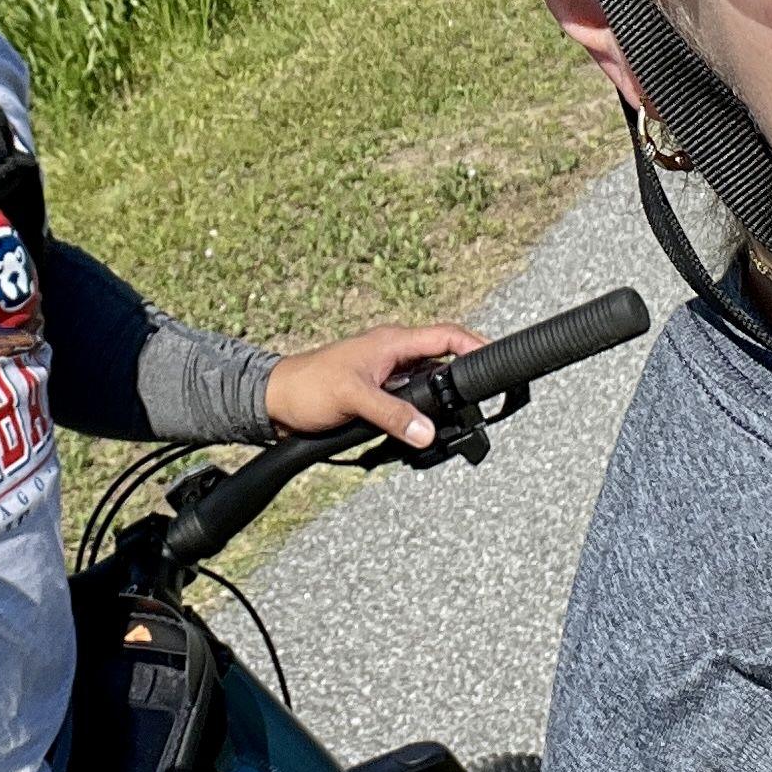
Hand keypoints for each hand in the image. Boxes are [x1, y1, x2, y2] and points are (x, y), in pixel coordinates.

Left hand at [265, 320, 485, 453]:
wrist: (274, 402)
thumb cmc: (306, 387)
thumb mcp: (354, 398)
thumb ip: (392, 414)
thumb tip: (427, 432)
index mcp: (392, 342)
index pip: (446, 336)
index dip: (475, 345)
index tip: (497, 362)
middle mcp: (394, 356)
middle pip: (443, 365)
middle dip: (462, 386)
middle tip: (478, 406)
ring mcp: (388, 377)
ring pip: (429, 389)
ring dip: (439, 407)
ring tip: (451, 426)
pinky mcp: (379, 397)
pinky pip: (411, 406)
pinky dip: (419, 420)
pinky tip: (419, 435)